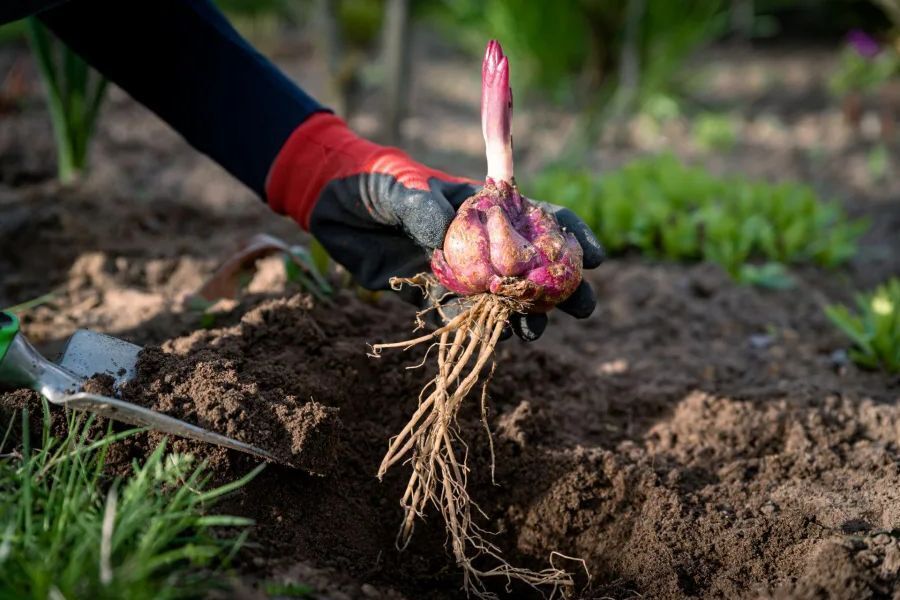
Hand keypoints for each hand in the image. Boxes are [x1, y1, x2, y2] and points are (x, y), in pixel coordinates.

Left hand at [265, 113, 603, 339]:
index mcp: (483, 206)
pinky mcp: (429, 294)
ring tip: (534, 334)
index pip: (539, 217)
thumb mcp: (398, 187)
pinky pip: (459, 316)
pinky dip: (477, 329)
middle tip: (584, 309)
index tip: (595, 258)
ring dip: (522, 316)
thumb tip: (441, 239)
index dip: (570, 235)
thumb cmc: (373, 181)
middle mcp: (479, 240)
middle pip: (531, 265)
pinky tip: (495, 341)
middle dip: (561, 287)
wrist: (331, 203)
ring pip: (500, 297)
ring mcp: (458, 270)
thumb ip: (421, 209)